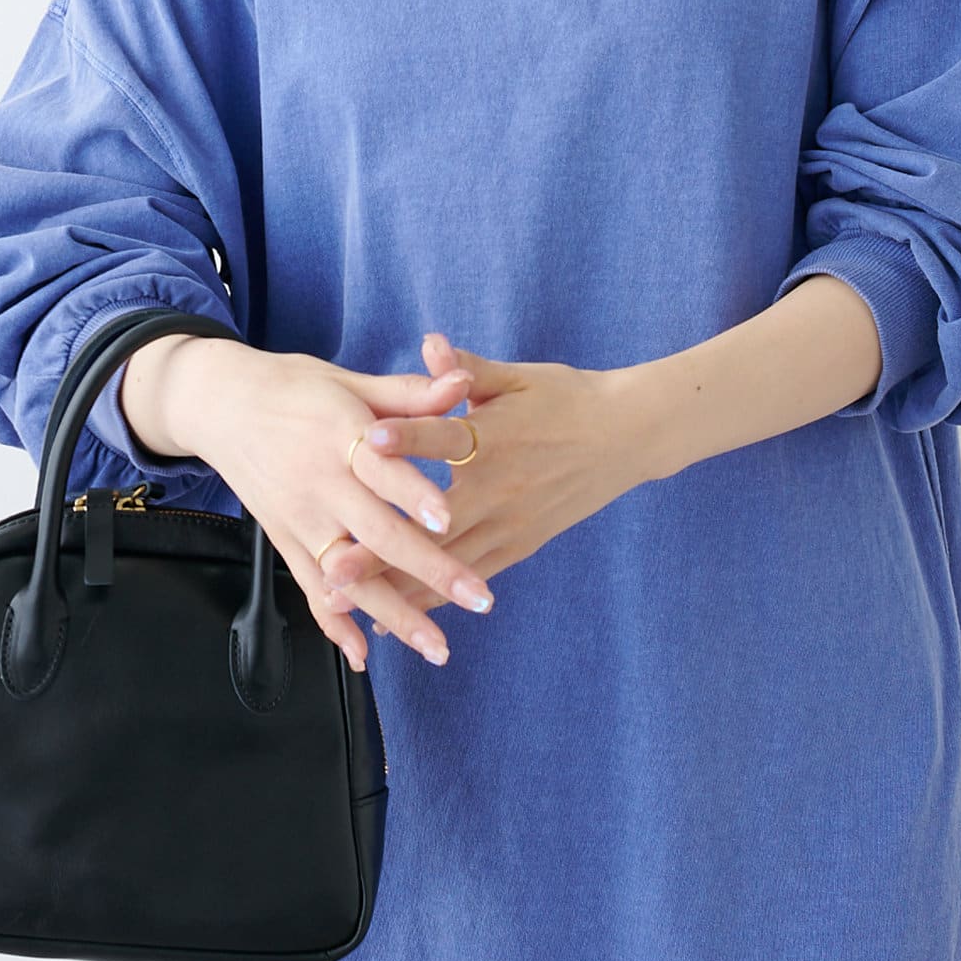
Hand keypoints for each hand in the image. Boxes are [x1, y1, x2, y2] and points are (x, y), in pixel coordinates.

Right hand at [159, 339, 496, 669]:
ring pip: (351, 577)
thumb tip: (463, 380)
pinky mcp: (284, 542)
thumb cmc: (297, 388)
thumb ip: (409, 393)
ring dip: (395, 614)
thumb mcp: (350, 381)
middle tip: (481, 599)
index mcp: (340, 436)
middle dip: (432, 570)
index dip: (413, 494)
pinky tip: (365, 656)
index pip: (382, 469)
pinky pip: (311, 590)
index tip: (449, 518)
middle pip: (379, 535)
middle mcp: (320, 485)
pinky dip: (336, 626)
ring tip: (439, 647)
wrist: (220, 405)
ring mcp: (300, 520)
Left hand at [320, 333, 643, 638]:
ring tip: (346, 603)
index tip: (368, 440)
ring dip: (395, 585)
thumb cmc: (567, 399)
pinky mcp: (518, 545)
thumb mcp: (518, 378)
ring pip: (446, 563)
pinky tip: (392, 618)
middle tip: (333, 566)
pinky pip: (469, 578)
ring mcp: (509, 523)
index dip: (407, 437)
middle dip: (380, 548)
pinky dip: (431, 600)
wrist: (627, 436)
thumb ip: (467, 371)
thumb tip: (430, 343)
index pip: (444, 438)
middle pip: (432, 524)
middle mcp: (499, 487)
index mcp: (495, 437)